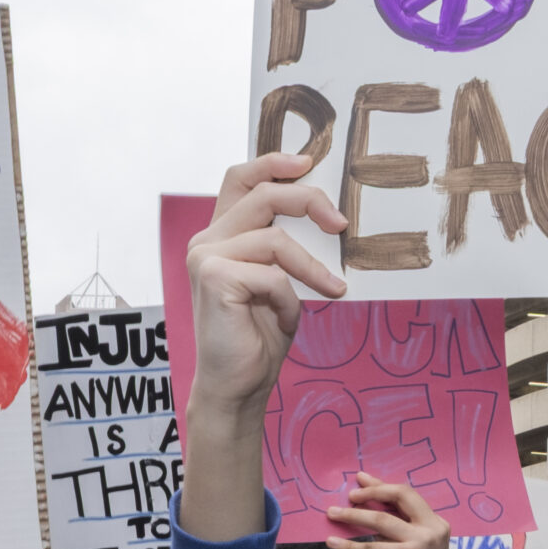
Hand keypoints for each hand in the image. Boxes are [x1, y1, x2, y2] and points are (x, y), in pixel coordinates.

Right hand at [184, 151, 348, 413]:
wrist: (238, 386)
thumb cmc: (259, 336)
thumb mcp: (279, 280)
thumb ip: (284, 244)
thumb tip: (327, 211)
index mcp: (220, 235)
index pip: (240, 179)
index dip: (272, 162)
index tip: (308, 162)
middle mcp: (207, 241)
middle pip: (262, 194)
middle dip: (309, 200)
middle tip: (341, 223)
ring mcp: (206, 258)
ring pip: (275, 239)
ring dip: (311, 268)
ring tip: (331, 289)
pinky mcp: (215, 279)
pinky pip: (273, 275)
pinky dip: (290, 299)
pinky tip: (286, 320)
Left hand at [325, 473, 451, 548]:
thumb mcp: (409, 548)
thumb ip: (395, 529)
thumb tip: (366, 509)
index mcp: (435, 523)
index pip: (407, 495)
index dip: (382, 486)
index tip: (361, 480)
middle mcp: (431, 528)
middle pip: (399, 495)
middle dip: (371, 491)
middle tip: (349, 495)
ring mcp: (419, 542)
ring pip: (380, 519)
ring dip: (352, 515)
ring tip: (332, 513)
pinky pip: (369, 548)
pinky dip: (348, 545)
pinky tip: (332, 542)